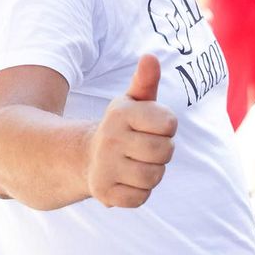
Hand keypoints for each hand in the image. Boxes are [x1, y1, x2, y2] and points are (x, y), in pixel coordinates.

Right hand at [85, 55, 176, 207]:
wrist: (86, 157)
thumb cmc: (123, 126)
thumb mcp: (133, 102)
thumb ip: (146, 81)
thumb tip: (150, 56)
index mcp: (121, 113)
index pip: (169, 123)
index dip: (166, 127)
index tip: (152, 127)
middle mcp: (110, 138)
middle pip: (164, 152)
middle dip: (162, 152)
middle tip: (146, 148)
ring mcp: (105, 167)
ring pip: (154, 177)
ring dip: (152, 173)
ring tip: (138, 164)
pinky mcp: (104, 193)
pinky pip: (141, 198)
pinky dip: (140, 192)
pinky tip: (127, 180)